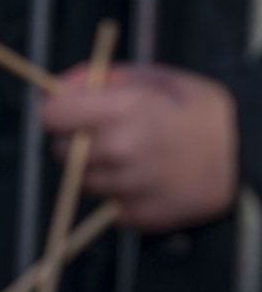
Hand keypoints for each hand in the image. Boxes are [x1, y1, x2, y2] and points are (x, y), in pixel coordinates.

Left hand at [39, 63, 238, 232]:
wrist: (250, 149)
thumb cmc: (197, 107)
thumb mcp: (149, 76)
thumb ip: (95, 79)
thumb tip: (52, 90)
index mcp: (118, 109)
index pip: (50, 117)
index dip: (56, 114)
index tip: (67, 115)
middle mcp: (120, 149)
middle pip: (63, 153)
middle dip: (76, 143)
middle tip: (105, 138)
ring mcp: (132, 185)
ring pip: (85, 183)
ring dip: (98, 172)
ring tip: (133, 159)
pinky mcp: (145, 215)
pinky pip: (112, 208)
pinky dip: (122, 197)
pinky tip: (147, 181)